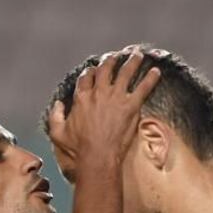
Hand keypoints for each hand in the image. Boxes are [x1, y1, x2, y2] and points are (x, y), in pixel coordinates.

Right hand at [47, 50, 161, 177]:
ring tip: (137, 55)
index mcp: (82, 98)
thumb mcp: (58, 133)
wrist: (97, 157)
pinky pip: (144, 88)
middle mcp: (99, 93)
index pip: (86, 78)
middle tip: (116, 56)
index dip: (90, 71)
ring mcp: (116, 98)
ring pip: (126, 72)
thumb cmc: (78, 149)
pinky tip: (156, 71)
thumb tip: (57, 105)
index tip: (93, 69)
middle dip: (111, 60)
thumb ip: (56, 116)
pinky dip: (151, 78)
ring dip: (132, 61)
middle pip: (106, 69)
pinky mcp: (131, 106)